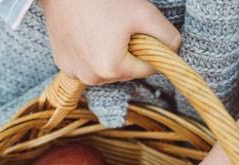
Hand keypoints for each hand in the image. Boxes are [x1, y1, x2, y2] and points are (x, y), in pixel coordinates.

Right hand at [41, 0, 180, 85]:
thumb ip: (166, 35)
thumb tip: (175, 51)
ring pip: (106, 69)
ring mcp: (75, 73)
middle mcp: (92, 78)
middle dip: (129, 52)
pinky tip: (87, 33)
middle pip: (125, 71)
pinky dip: (90, 52)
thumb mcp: (142, 12)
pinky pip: (86, 64)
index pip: (147, 69)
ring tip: (102, 28)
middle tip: (120, 26)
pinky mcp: (63, 65)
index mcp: (112, 68)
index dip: (150, 49)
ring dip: (110, 54)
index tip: (141, 31)